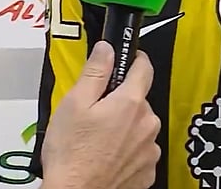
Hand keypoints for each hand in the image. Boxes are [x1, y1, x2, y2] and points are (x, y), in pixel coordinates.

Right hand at [41, 40, 161, 188]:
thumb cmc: (71, 154)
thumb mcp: (74, 103)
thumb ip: (95, 71)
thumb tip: (107, 49)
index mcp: (130, 103)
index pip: (144, 67)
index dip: (133, 58)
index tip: (126, 58)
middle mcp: (147, 124)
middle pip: (139, 99)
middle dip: (120, 100)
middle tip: (96, 111)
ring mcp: (149, 149)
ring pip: (140, 125)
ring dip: (125, 126)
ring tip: (98, 138)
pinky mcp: (147, 170)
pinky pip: (140, 150)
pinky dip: (127, 149)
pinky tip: (106, 154)